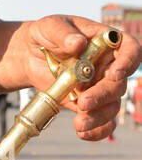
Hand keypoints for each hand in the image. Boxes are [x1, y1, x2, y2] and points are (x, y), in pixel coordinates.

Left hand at [17, 15, 140, 141]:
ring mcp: (100, 86)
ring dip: (98, 117)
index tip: (115, 74)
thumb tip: (78, 43)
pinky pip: (102, 121)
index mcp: (105, 41)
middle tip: (83, 103)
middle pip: (119, 84)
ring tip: (79, 124)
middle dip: (103, 96)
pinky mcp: (90, 103)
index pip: (130, 49)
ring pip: (111, 106)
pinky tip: (83, 133)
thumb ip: (63, 33)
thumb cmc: (45, 34)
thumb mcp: (50, 26)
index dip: (128, 62)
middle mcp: (108, 65)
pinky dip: (96, 130)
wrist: (30, 54)